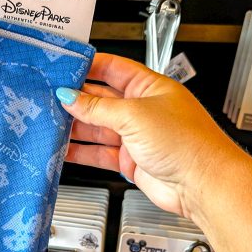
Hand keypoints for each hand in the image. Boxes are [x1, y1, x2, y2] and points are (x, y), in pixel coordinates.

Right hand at [56, 53, 242, 218]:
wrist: (202, 184)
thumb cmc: (187, 143)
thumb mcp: (135, 116)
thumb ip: (98, 108)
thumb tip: (72, 97)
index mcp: (149, 87)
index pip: (112, 68)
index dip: (87, 67)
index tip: (63, 69)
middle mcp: (142, 109)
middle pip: (101, 99)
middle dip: (76, 100)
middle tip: (49, 99)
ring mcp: (136, 136)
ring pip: (97, 128)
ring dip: (75, 128)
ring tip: (51, 124)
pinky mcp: (131, 160)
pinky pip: (100, 153)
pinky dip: (81, 152)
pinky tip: (64, 149)